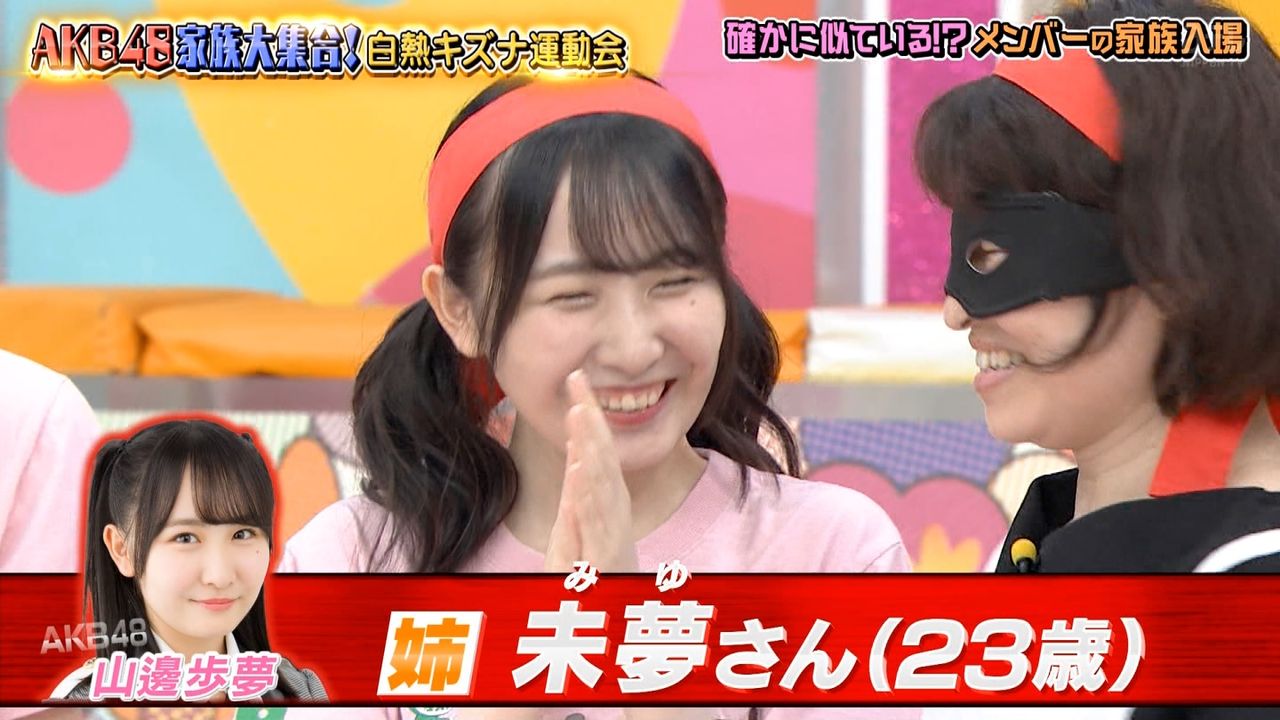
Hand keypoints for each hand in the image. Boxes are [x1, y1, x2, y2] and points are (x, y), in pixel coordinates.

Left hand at [544, 369, 638, 573]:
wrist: (603, 615)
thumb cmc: (593, 567)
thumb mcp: (579, 520)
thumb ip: (579, 485)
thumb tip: (578, 445)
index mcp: (607, 497)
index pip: (596, 447)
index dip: (587, 412)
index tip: (575, 377)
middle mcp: (614, 509)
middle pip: (603, 456)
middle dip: (591, 418)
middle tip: (579, 382)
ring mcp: (611, 531)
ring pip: (601, 482)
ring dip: (591, 447)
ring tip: (580, 415)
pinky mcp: (605, 557)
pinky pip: (595, 521)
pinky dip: (587, 495)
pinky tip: (579, 472)